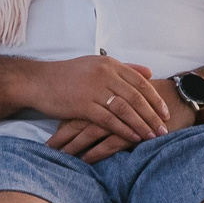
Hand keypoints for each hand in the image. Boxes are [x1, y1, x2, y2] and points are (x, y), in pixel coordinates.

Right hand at [30, 57, 173, 161]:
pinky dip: (123, 129)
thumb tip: (150, 73)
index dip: (155, 99)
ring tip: (153, 137)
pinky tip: (133, 138)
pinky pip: (108, 120)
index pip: (140, 82)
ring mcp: (93, 89)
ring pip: (125, 109)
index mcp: (110, 64)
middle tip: (165, 129)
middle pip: (136, 97)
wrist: (37, 81)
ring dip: (141, 124)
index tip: (166, 113)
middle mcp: (104, 74)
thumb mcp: (97, 65)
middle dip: (153, 115)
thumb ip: (125, 68)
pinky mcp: (82, 105)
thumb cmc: (68, 75)